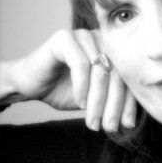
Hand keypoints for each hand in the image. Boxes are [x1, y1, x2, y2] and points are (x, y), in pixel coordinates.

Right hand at [5, 29, 135, 130]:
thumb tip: (132, 123)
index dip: (129, 102)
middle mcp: (103, 40)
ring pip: (101, 71)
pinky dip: (82, 87)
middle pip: (118, 74)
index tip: (127, 125)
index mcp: (115, 52)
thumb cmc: (64, 90)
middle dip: (114, 104)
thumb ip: (114, 101)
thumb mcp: (95, 99)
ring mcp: (85, 36)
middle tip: (109, 126)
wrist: (30, 84)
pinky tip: (80, 103)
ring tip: (93, 121)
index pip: (129, 77)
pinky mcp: (65, 38)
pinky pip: (80, 64)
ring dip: (98, 100)